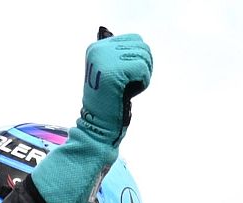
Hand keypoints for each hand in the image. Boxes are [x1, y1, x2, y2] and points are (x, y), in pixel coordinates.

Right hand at [77, 32, 152, 146]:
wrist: (98, 123)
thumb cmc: (108, 100)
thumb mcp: (111, 71)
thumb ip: (119, 55)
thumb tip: (130, 39)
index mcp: (97, 47)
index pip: (136, 39)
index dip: (140, 59)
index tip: (129, 76)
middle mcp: (99, 49)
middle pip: (143, 46)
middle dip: (144, 67)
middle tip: (130, 84)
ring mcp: (104, 59)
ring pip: (145, 57)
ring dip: (143, 77)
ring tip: (127, 88)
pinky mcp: (113, 71)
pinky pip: (143, 69)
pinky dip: (143, 84)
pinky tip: (129, 92)